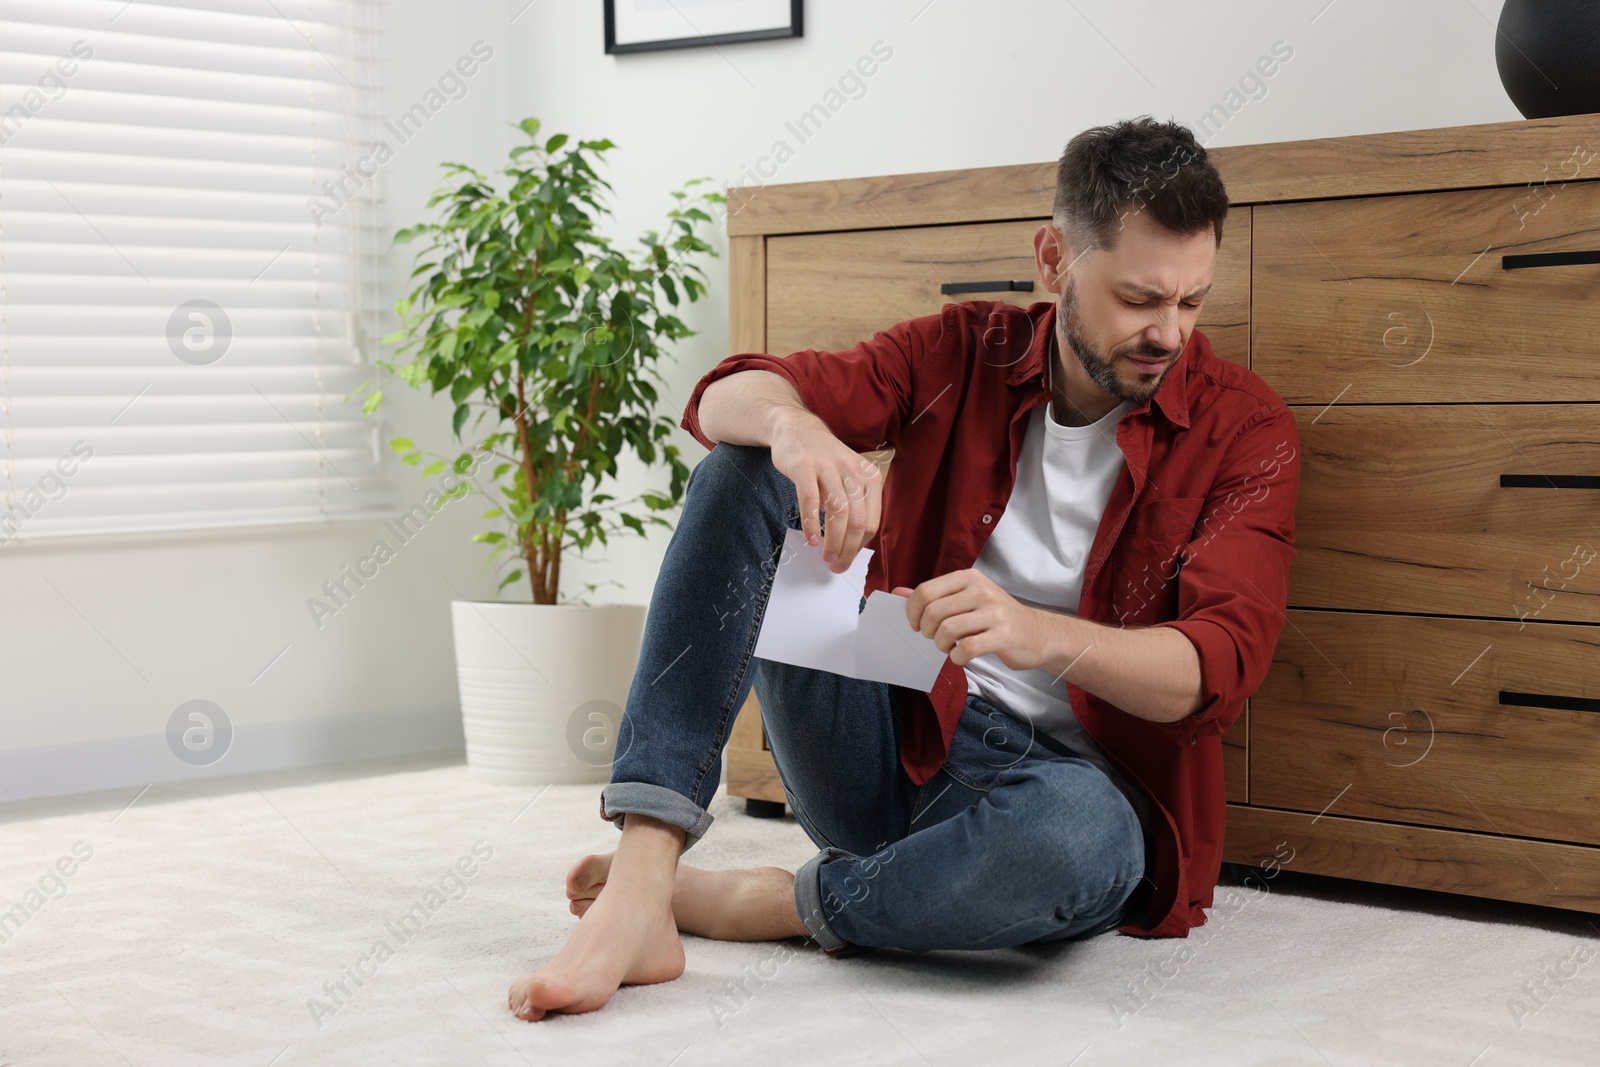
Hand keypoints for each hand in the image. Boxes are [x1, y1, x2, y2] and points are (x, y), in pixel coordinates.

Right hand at [768, 410, 884, 573]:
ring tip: (825, 557)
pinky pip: (810, 500)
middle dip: (847, 549)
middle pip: (857, 521)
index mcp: (868, 477)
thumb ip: (854, 504)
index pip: (871, 521)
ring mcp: (828, 468)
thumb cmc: (823, 459)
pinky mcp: (805, 467)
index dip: (860, 546)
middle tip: (836, 565)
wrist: (795, 427)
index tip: (847, 559)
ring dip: (832, 541)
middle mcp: (852, 471)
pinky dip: (811, 523)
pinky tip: (810, 538)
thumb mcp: (848, 476)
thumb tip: (853, 543)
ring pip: (838, 513)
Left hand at [894, 570, 1048, 668]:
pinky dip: (957, 657)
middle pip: (933, 612)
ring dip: (941, 645)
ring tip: (948, 647)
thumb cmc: (995, 617)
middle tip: (934, 638)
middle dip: (926, 631)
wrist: (1036, 633)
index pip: (925, 591)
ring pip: (948, 630)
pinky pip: (967, 648)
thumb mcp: (965, 599)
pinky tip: (961, 656)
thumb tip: (897, 593)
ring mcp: (994, 612)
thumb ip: (933, 595)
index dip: (912, 612)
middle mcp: (981, 590)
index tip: (915, 625)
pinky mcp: (1004, 635)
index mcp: (968, 578)